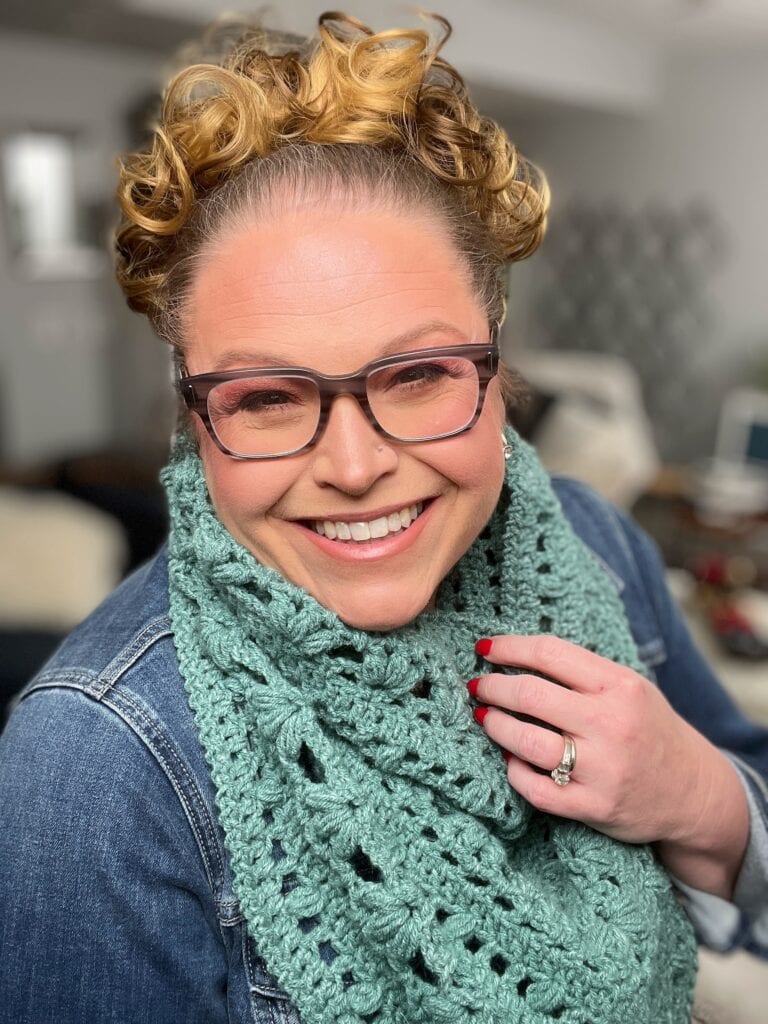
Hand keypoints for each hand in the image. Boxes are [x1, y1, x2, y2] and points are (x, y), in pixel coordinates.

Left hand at [471, 634, 748, 896]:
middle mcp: (611, 724)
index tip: (485, 647)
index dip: (510, 647)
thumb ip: (582, 672)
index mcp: (620, 685)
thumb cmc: (649, 730)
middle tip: (477, 685)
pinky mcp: (594, 806)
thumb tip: (515, 654)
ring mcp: (603, 768)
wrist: (693, 792)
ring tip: (484, 716)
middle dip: (493, 686)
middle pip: (530, 694)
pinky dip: (513, 769)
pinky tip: (508, 757)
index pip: (550, 653)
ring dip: (495, 725)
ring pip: (525, 741)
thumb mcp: (630, 688)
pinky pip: (535, 787)